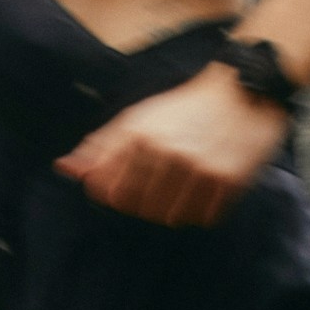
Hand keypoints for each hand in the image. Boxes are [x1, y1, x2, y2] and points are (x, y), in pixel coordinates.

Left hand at [54, 63, 289, 226]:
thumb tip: (64, 169)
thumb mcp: (139, 118)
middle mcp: (166, 152)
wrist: (244, 91)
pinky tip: (206, 186)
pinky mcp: (226, 183)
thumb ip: (100, 146)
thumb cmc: (186, 107)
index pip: (109, 191)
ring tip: (186, 182)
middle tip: (163, 180)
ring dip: (175, 207)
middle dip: (145, 202)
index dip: (115, 194)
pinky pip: (202, 218)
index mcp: (139, 134)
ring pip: (170, 218)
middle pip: (139, 208)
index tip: (127, 185)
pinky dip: (201, 209)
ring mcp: (197, 169)